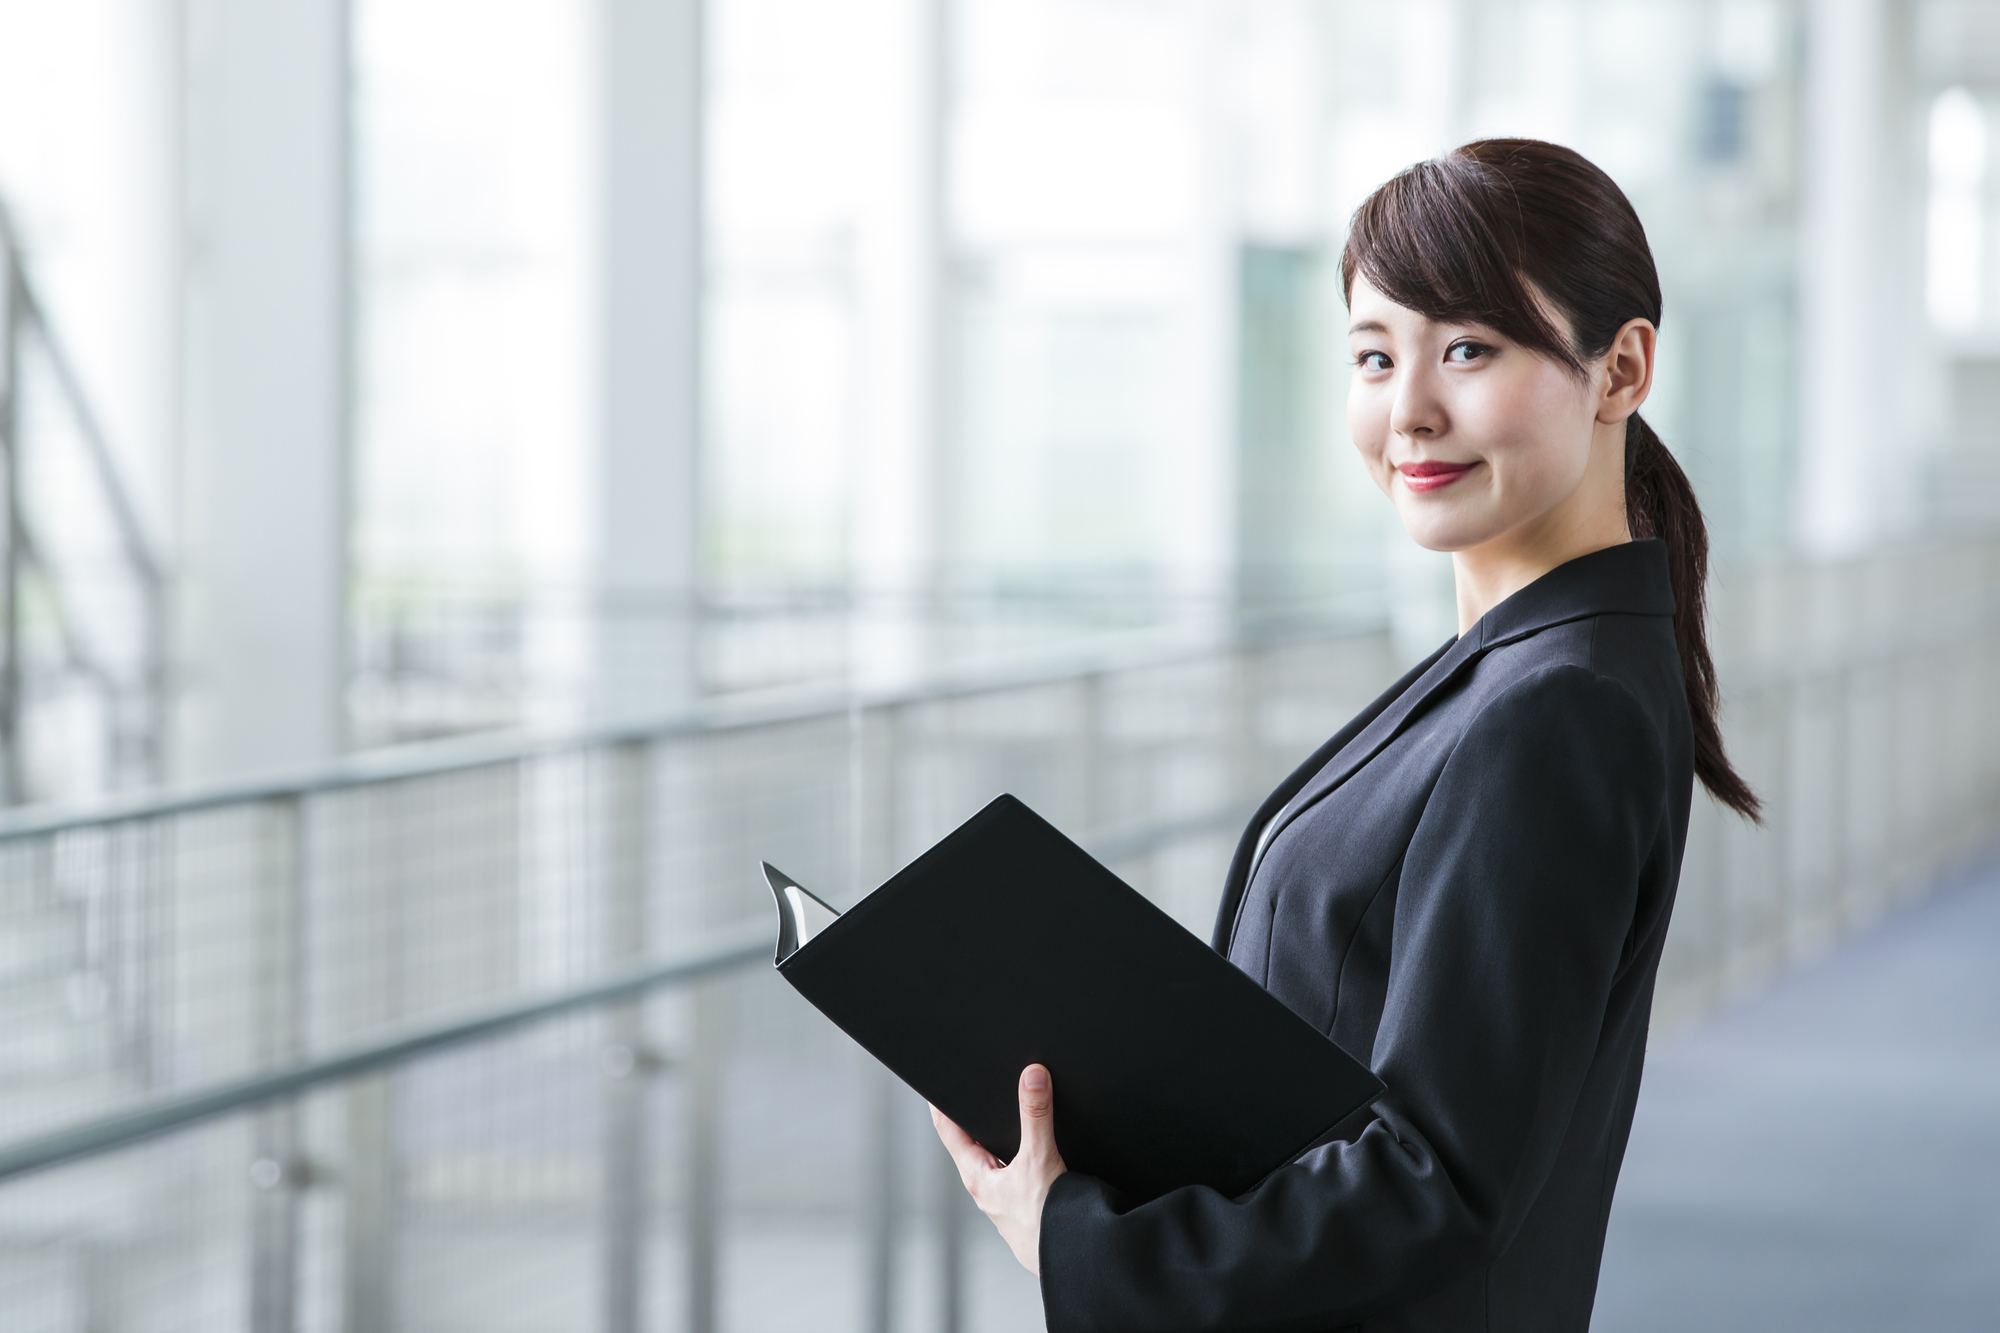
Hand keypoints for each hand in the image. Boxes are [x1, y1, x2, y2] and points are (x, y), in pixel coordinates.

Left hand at [931, 1064, 1068, 1275]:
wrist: (1069, 1261)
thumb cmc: (1045, 1222)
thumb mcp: (1039, 1159)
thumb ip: (1036, 1116)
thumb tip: (1031, 1076)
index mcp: (976, 1175)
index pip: (948, 1129)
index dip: (939, 1102)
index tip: (933, 1082)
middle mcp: (985, 1187)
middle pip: (971, 1141)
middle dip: (972, 1115)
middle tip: (970, 1088)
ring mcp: (1003, 1199)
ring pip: (995, 1158)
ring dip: (998, 1135)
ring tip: (1001, 1112)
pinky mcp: (1023, 1206)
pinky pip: (1015, 1172)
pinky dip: (1019, 1154)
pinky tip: (1034, 1150)